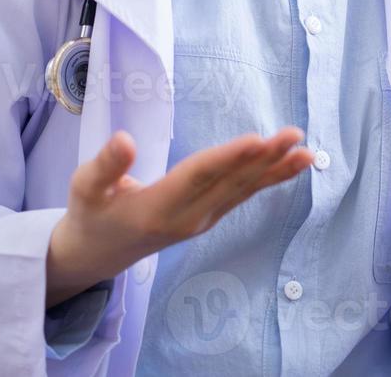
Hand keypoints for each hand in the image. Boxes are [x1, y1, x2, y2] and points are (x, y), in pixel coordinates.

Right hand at [46, 127, 311, 305]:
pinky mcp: (210, 216)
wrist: (98, 255)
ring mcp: (202, 220)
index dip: (227, 158)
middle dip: (264, 159)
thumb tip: (123, 139)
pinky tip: (296, 164)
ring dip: (276, 169)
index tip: (256, 141)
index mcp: (155, 210)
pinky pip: (244, 194)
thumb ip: (105, 166)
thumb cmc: (90, 214)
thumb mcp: (84, 190)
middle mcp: (187, 218)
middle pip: (229, 183)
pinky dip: (271, 178)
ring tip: (306, 151)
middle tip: (294, 135)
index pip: (197, 177)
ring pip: (243, 190)